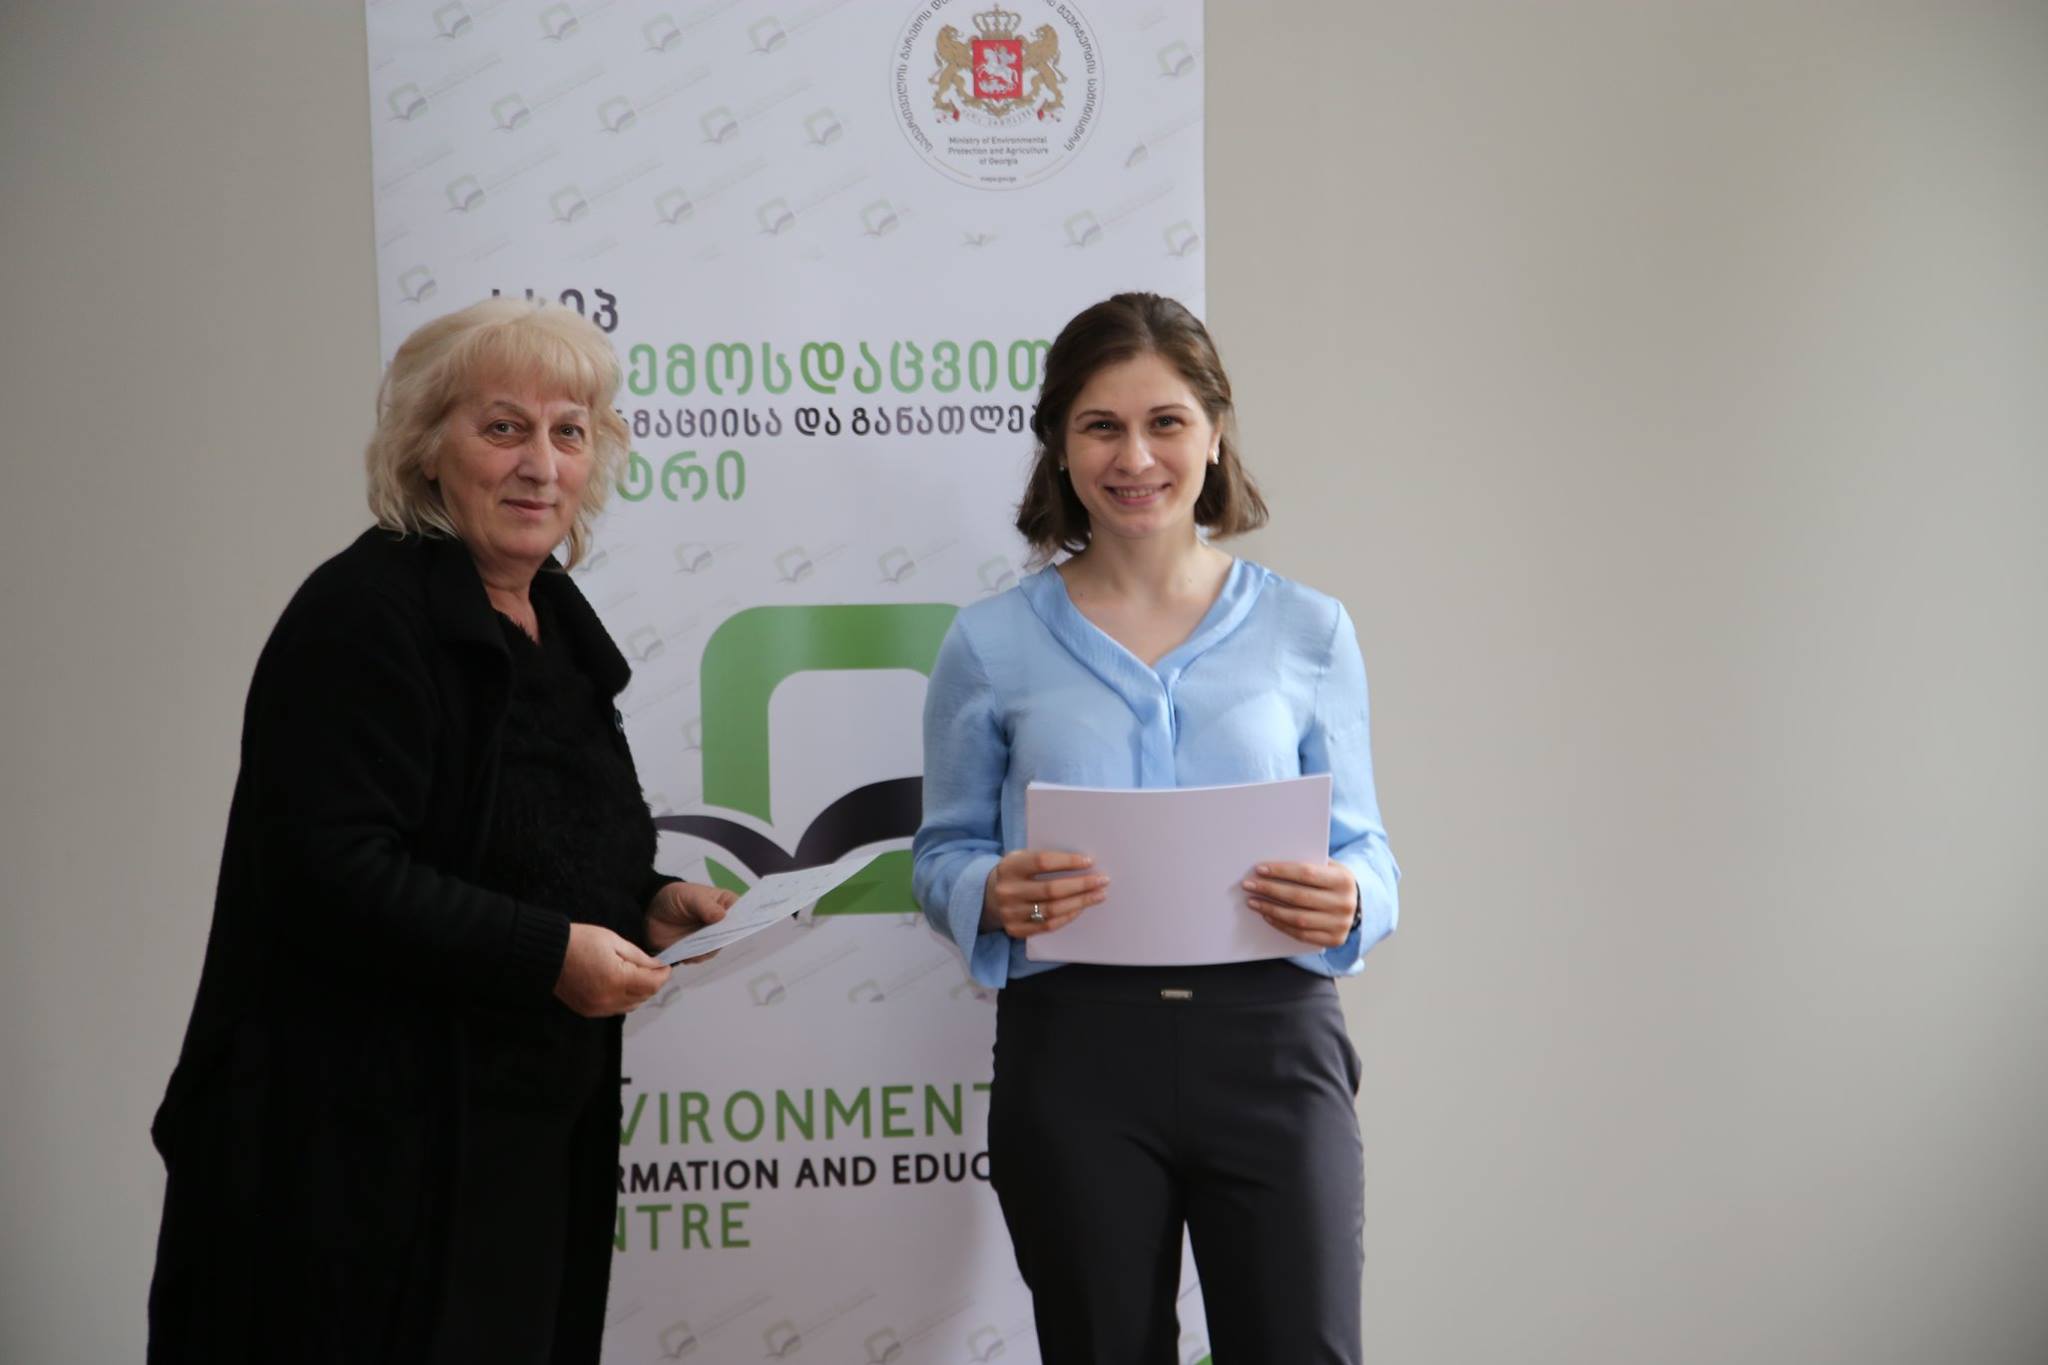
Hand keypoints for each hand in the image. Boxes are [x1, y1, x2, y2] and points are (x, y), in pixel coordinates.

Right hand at [554, 922, 670, 1016]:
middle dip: (653, 982)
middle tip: (654, 968)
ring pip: (632, 1006)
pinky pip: (616, 1010)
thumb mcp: (613, 941)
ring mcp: (597, 1008)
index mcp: (617, 979)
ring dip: (640, 993)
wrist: (547, 953)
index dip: (663, 975)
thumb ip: (639, 957)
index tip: (666, 965)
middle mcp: (608, 999)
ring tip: (639, 975)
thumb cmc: (578, 942)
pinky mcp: (588, 1011)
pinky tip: (623, 985)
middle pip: (644, 996)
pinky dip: (625, 999)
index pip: (652, 984)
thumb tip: (657, 965)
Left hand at [645, 881, 737, 962]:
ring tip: (691, 945)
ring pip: (716, 948)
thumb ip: (705, 906)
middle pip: (731, 934)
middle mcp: (722, 924)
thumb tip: (722, 916)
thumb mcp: (690, 896)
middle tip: (710, 938)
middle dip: (722, 937)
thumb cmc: (675, 897)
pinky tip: (684, 952)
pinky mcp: (696, 950)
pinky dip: (693, 956)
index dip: (745, 920)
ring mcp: (709, 938)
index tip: (741, 925)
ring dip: (705, 949)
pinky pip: (700, 957)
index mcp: (726, 904)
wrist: (650, 911)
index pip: (743, 913)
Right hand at [981, 850, 1106, 938]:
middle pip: (1051, 889)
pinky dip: (1068, 917)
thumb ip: (1045, 860)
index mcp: (1010, 867)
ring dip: (1080, 902)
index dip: (1068, 861)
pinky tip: (1081, 908)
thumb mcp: (1022, 859)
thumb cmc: (1017, 873)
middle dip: (1081, 885)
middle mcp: (1008, 891)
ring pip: (1052, 910)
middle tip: (1102, 880)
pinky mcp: (1016, 930)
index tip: (1089, 861)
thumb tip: (1084, 862)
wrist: (989, 896)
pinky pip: (1048, 926)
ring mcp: (1010, 913)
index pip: (1042, 862)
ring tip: (1099, 895)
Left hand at [1243, 860, 1357, 947]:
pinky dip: (1281, 925)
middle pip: (1299, 896)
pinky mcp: (1333, 940)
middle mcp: (1344, 903)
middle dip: (1270, 890)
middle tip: (1249, 885)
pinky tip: (1267, 915)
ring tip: (1253, 901)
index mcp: (1343, 880)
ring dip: (1271, 909)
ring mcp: (1339, 924)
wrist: (1357, 906)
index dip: (1281, 871)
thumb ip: (1309, 864)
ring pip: (1297, 918)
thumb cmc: (1334, 883)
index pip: (1306, 873)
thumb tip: (1273, 864)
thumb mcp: (1330, 868)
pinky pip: (1301, 934)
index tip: (1259, 869)